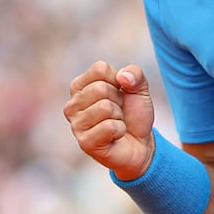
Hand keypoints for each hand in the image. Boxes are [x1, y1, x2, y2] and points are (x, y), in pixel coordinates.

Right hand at [65, 61, 156, 178]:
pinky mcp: (84, 142)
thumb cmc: (133, 114)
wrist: (141, 144)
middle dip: (118, 101)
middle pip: (101, 88)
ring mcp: (76, 124)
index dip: (118, 81)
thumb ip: (135, 74)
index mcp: (80, 86)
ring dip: (119, 117)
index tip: (119, 94)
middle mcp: (72, 104)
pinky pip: (109, 127)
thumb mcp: (139, 88)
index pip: (99, 69)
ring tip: (116, 123)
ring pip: (105, 107)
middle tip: (118, 112)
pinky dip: (120, 130)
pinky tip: (115, 137)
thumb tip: (122, 77)